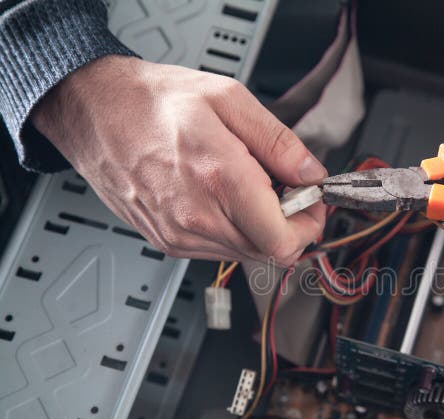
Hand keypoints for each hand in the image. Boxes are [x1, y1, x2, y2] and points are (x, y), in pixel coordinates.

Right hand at [33, 55, 325, 264]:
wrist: (93, 110)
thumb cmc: (152, 101)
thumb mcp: (229, 100)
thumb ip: (279, 143)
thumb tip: (311, 174)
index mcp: (220, 180)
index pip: (284, 241)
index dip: (309, 225)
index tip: (311, 202)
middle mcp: (197, 218)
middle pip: (270, 252)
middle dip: (289, 224)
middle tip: (284, 189)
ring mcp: (178, 235)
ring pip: (245, 254)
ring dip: (260, 228)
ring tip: (247, 186)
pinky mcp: (166, 242)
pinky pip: (218, 249)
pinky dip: (233, 230)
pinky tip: (222, 197)